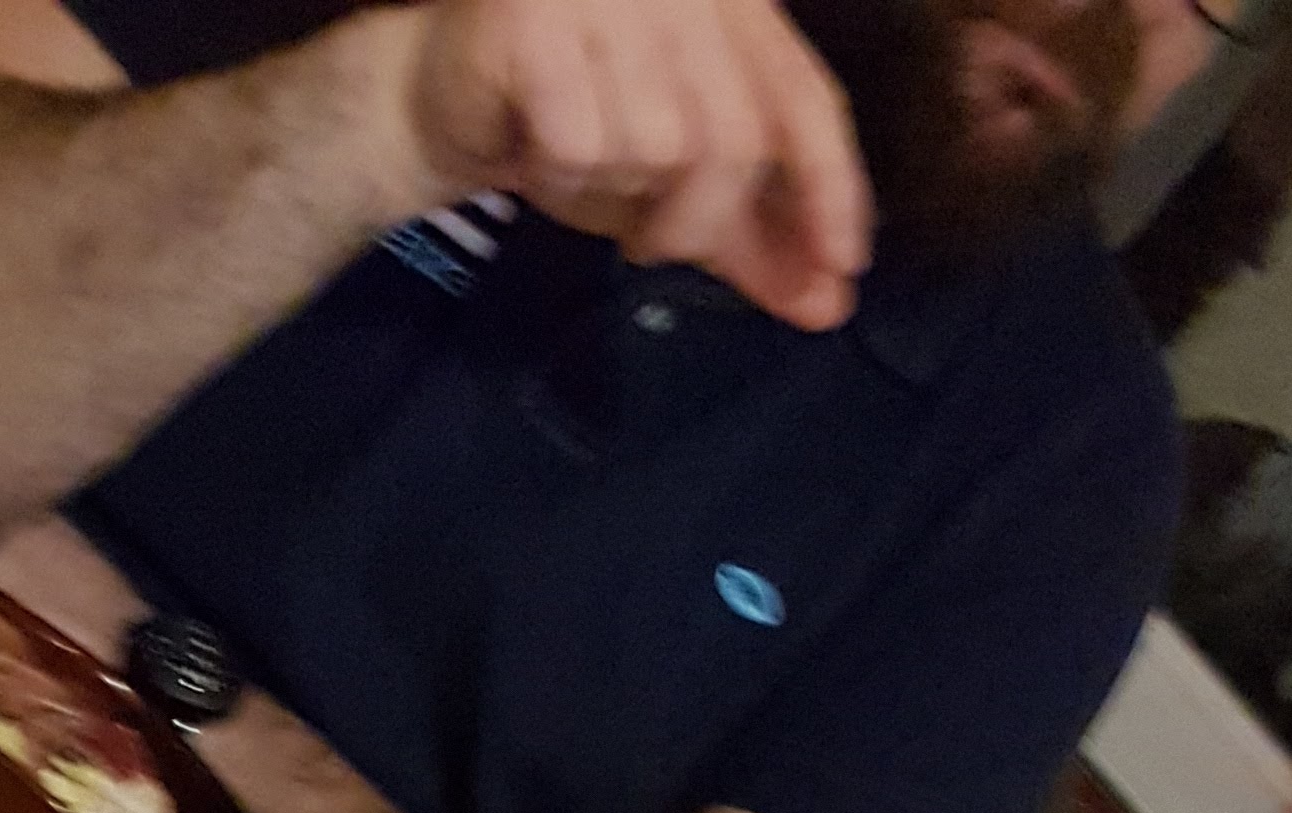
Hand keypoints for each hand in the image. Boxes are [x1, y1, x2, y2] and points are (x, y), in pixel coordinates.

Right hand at [397, 0, 869, 329]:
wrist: (449, 95)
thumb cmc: (575, 126)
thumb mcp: (679, 185)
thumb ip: (753, 238)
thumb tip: (828, 303)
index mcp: (731, 1)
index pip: (804, 98)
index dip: (830, 188)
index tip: (842, 270)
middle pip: (735, 140)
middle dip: (702, 222)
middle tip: (652, 244)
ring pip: (657, 146)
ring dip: (617, 193)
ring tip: (580, 165)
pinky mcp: (534, 13)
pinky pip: (581, 142)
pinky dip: (561, 172)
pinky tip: (536, 146)